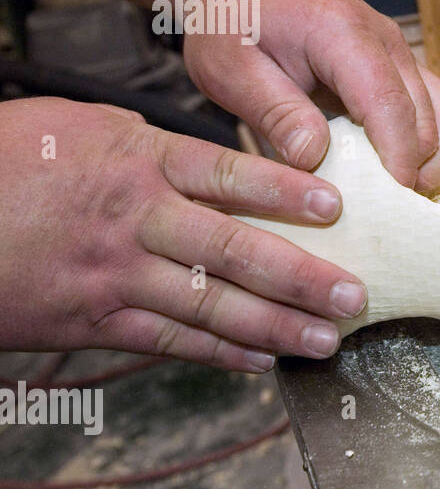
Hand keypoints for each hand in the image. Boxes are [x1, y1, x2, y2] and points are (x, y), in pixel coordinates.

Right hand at [0, 97, 370, 372]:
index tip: (338, 207)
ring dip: (275, 326)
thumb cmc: (10, 160)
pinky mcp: (91, 320)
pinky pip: (168, 340)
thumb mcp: (81, 127)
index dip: (286, 192)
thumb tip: (212, 160)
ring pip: (210, 305)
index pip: (226, 174)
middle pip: (233, 250)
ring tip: (327, 339)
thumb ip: (152, 145)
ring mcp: (113, 274)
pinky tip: (263, 360)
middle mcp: (133, 218)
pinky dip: (220, 353)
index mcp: (135, 161)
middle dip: (301, 277)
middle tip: (355, 294)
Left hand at [181, 0, 439, 191]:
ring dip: (431, 160)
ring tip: (397, 199)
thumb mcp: (231, 71)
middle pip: (431, 115)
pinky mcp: (402, 68)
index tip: (392, 201)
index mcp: (343, 34)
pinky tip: (395, 174)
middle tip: (386, 215)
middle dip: (418, 169)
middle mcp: (386, 40)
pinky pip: (435, 110)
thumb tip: (316, 158)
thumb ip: (275, 114)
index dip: (398, 157)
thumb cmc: (231, 23)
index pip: (390, 102)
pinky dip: (426, 146)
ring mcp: (400, 53)